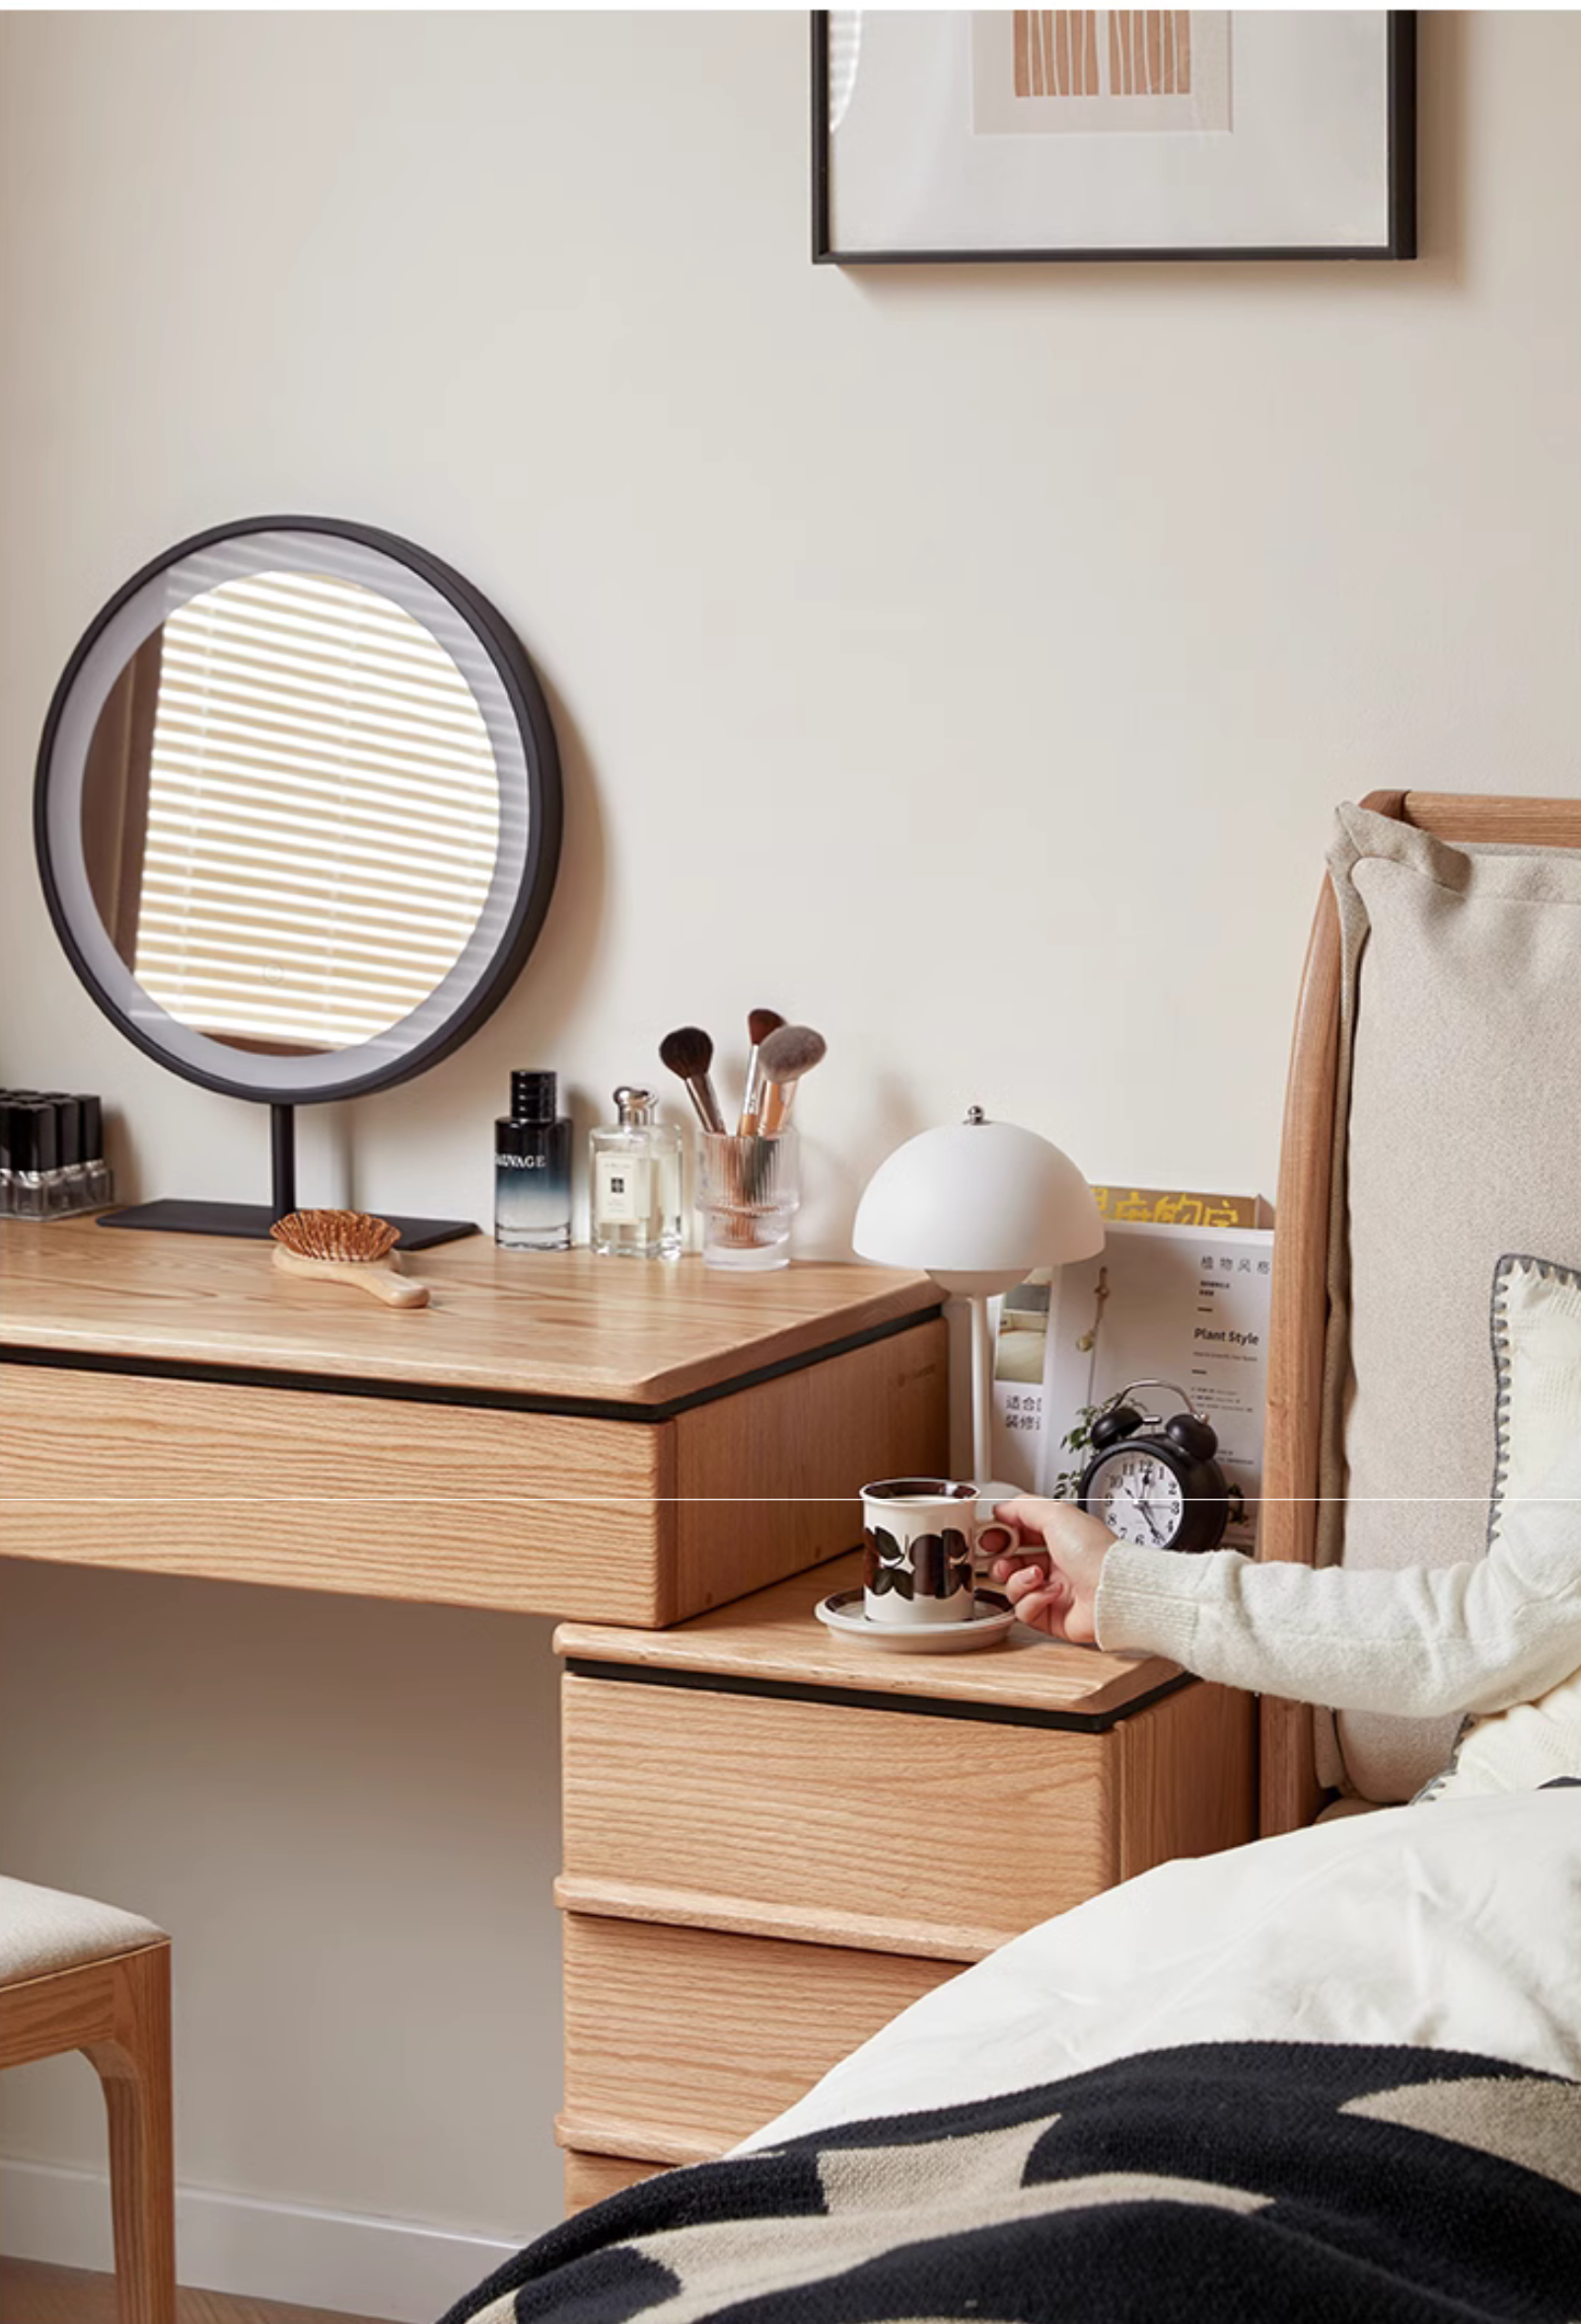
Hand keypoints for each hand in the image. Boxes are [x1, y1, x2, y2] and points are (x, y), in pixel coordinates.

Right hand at [987, 1496, 1118, 1645]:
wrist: (1113, 1592)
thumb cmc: (1095, 1553)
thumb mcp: (1057, 1514)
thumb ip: (1024, 1507)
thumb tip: (1000, 1509)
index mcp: (1059, 1537)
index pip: (1020, 1533)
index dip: (1001, 1534)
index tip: (989, 1534)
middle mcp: (1055, 1563)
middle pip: (1010, 1562)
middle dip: (1001, 1559)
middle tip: (1001, 1557)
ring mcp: (1052, 1591)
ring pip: (1013, 1588)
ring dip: (1019, 1579)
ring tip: (1036, 1574)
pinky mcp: (1051, 1617)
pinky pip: (1024, 1610)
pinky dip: (1034, 1600)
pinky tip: (1050, 1593)